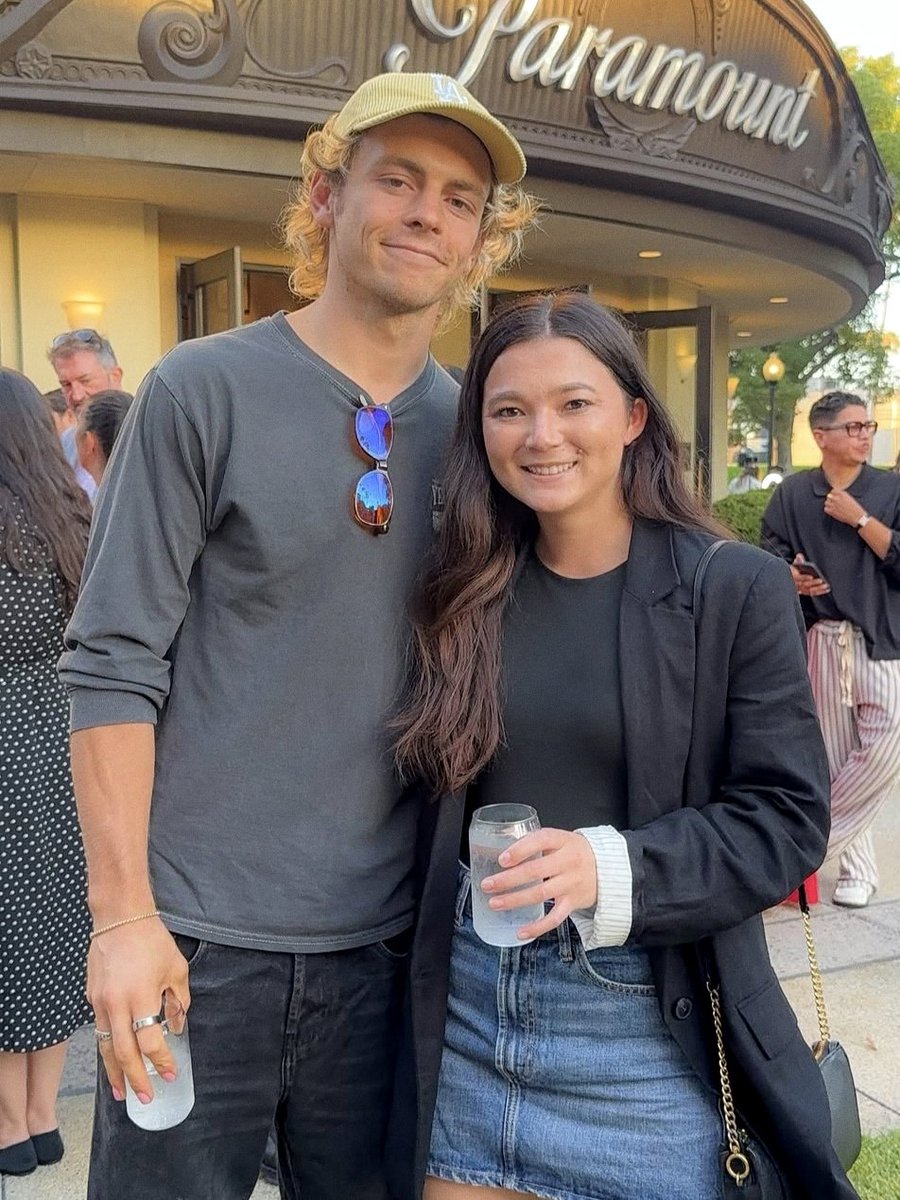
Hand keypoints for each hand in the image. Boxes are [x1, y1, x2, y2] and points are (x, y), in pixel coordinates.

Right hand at [88, 918, 189, 1104]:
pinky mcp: (91, 997)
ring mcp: (100, 1003)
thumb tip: (176, 1027)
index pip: (150, 1042)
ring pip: (106, 1047)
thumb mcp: (176, 969)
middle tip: (145, 1098)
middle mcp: (116, 1005)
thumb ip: (179, 1002)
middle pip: (124, 1054)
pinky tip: (114, 1059)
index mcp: (141, 998)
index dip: (161, 1061)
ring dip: (114, 1072)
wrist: (119, 918)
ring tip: (121, 1092)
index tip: (170, 1074)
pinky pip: (99, 1029)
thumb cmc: (151, 941)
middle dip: (135, 1079)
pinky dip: (107, 1048)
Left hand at [480, 827, 596, 940]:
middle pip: (536, 871)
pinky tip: (520, 931)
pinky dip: (537, 927)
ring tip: (495, 903)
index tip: (501, 859)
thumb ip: (536, 844)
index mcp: (563, 840)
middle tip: (487, 884)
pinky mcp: (573, 903)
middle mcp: (568, 862)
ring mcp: (571, 883)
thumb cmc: (574, 851)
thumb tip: (503, 856)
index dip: (520, 850)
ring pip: (541, 894)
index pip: (541, 841)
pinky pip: (555, 918)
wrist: (607, 867)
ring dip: (515, 900)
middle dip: (508, 879)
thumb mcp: (560, 839)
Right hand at [789, 553, 830, 596]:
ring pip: (810, 590)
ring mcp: (801, 589)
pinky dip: (820, 591)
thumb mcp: (795, 565)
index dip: (804, 578)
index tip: (811, 577)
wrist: (790, 578)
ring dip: (818, 588)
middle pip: (805, 585)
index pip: (798, 578)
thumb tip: (799, 555)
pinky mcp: (806, 592)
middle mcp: (796, 584)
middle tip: (821, 580)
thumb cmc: (794, 570)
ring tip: (826, 585)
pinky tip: (827, 589)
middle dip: (813, 583)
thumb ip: (798, 561)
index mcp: (792, 576)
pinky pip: (813, 593)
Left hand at [824, 488, 864, 526]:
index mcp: (843, 494)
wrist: (857, 517)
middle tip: (833, 503)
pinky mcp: (832, 511)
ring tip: (833, 507)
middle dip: (830, 499)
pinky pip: (825, 509)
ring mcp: (834, 505)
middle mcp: (837, 498)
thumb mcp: (850, 498)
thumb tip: (835, 496)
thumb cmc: (855, 508)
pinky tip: (832, 511)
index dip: (833, 494)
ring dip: (829, 504)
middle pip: (828, 496)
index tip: (834, 496)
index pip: (833, 491)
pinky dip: (828, 510)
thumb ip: (842, 496)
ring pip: (826, 502)